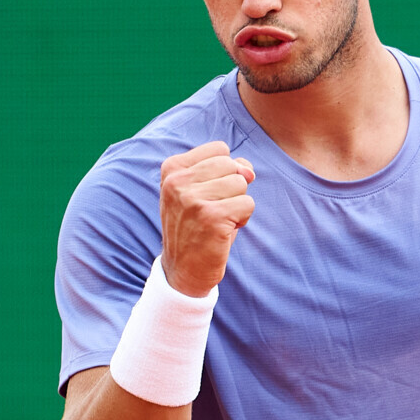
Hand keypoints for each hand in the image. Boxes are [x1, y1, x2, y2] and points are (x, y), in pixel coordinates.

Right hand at [159, 141, 254, 296]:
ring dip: (237, 204)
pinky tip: (223, 231)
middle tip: (213, 210)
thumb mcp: (202, 190)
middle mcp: (178, 181)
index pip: (219, 149)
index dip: (224, 171)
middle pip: (231, 165)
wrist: (182, 270)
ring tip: (217, 221)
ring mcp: (192, 199)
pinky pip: (248, 204)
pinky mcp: (211, 217)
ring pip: (241, 184)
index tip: (207, 193)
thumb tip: (248, 171)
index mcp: (172, 169)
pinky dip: (242, 219)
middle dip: (231, 188)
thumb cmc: (196, 226)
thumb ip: (227, 169)